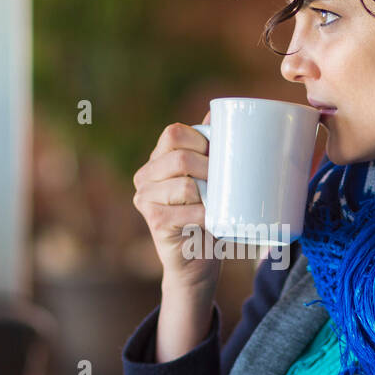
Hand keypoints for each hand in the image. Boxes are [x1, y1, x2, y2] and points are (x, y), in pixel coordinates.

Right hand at [132, 115, 222, 291]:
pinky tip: (212, 221)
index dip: (202, 141)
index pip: (174, 133)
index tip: (221, 157)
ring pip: (185, 184)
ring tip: (220, 204)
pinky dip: (206, 215)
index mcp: (158, 160)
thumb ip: (210, 149)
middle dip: (210, 168)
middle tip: (228, 183)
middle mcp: (145, 176)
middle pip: (179, 157)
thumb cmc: (208, 218)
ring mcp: (145, 198)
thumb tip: (218, 112)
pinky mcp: (154, 221)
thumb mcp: (211, 180)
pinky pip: (186, 210)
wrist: (198, 262)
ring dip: (210, 194)